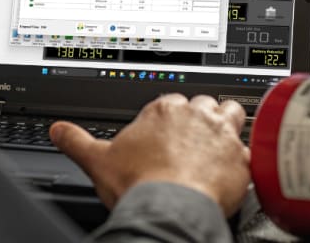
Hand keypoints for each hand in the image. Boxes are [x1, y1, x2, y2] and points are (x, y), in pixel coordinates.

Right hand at [50, 94, 249, 216]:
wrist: (170, 207)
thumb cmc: (139, 183)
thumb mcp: (97, 159)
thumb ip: (75, 140)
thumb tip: (58, 130)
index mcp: (161, 110)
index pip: (170, 101)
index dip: (168, 116)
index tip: (164, 131)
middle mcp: (194, 116)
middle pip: (203, 103)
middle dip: (199, 117)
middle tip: (190, 138)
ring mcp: (220, 135)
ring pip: (231, 112)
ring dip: (226, 124)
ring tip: (218, 141)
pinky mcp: (241, 159)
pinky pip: (250, 149)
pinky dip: (244, 157)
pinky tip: (236, 168)